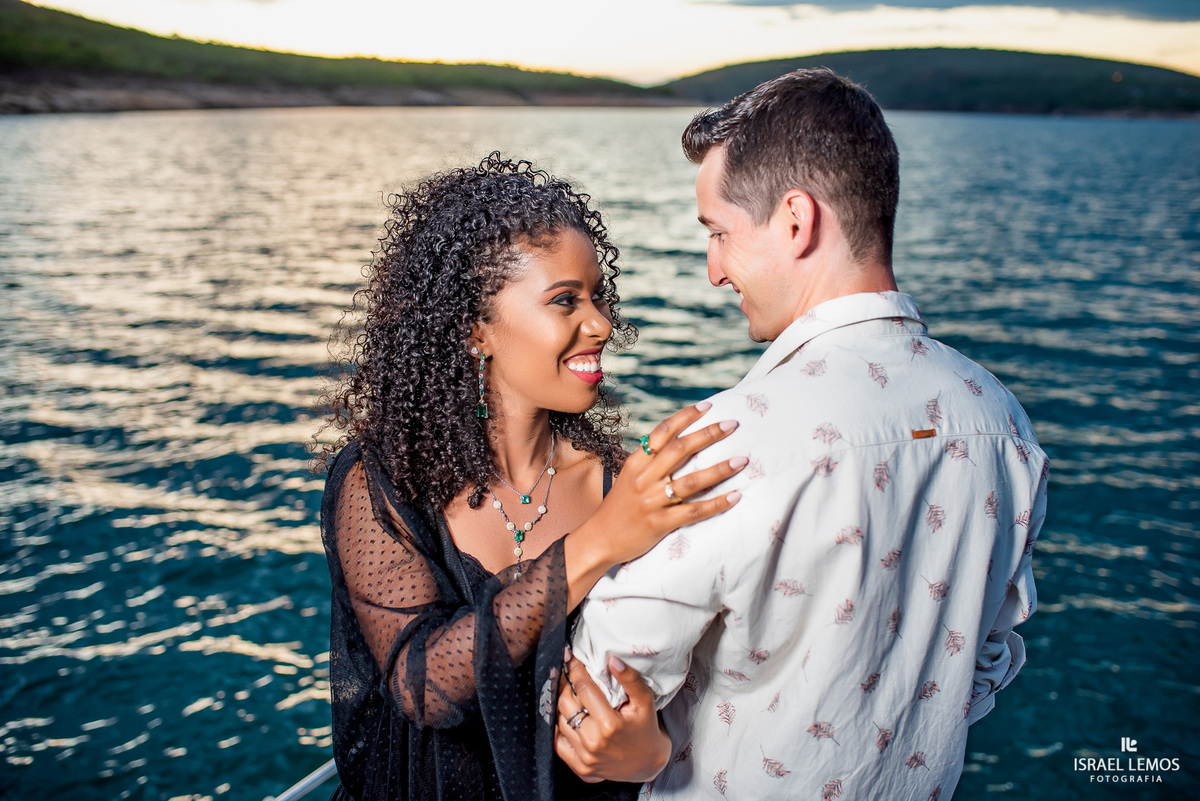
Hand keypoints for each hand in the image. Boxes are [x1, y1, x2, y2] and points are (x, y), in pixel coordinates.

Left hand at [556, 652, 670, 783]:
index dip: (575, 669)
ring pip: (559, 721)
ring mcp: (585, 758)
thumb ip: (630, 679)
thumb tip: (612, 660)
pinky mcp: (580, 768)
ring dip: (563, 706)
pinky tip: (570, 718)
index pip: (583, 688)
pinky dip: (560, 728)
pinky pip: (558, 743)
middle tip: (569, 675)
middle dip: (566, 684)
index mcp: (610, 725)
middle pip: (565, 703)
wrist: (648, 764)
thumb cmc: (646, 729)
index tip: (570, 656)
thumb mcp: (645, 701)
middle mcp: (594, 742)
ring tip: (571, 695)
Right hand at [584, 401, 745, 566]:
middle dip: (709, 435)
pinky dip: (716, 503)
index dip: (686, 417)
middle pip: (680, 450)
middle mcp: (644, 478)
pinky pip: (693, 512)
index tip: (708, 406)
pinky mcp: (660, 523)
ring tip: (742, 460)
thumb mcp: (629, 477)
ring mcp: (652, 501)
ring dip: (720, 469)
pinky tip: (735, 496)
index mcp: (637, 463)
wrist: (599, 539)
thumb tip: (679, 443)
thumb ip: (651, 461)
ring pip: (691, 481)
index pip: (663, 432)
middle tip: (733, 425)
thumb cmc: (619, 507)